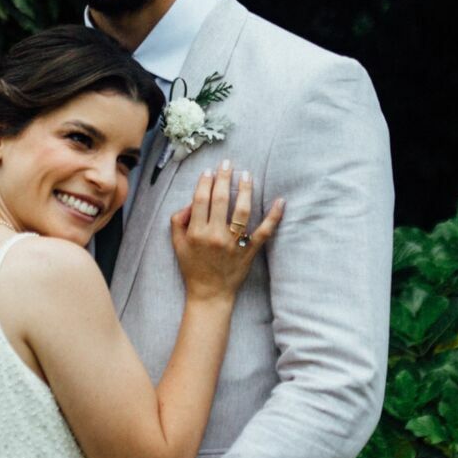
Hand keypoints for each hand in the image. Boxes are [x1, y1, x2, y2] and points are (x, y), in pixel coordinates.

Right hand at [170, 162, 284, 300]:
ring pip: (242, 211)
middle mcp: (216, 236)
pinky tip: (280, 201)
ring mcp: (234, 243)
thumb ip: (178, 221)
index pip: (201, 200)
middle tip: (228, 164)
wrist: (209, 293)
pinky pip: (264, 231)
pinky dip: (274, 216)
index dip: (205, 182)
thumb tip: (190, 202)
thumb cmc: (192, 267)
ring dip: (246, 190)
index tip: (209, 171)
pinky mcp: (250, 251)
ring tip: (247, 175)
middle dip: (224, 178)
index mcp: (197, 232)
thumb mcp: (177, 244)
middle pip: (221, 200)